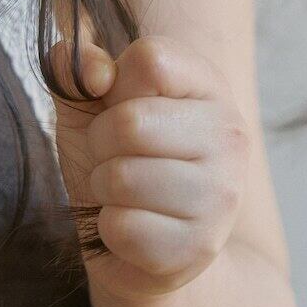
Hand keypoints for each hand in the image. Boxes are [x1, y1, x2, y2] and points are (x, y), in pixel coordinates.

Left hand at [47, 33, 251, 302]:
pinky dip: (109, 228)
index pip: (150, 60)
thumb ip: (76, 68)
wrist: (144, 242)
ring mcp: (221, 195)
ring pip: (122, 179)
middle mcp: (229, 135)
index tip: (118, 104)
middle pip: (129, 123)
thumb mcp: (87, 102)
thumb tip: (93, 73)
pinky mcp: (201, 247)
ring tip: (124, 191)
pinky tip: (133, 225)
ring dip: (104, 187)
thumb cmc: (116, 157)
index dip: (113, 84)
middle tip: (115, 156)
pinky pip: (122, 229)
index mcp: (207, 85)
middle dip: (99, 143)